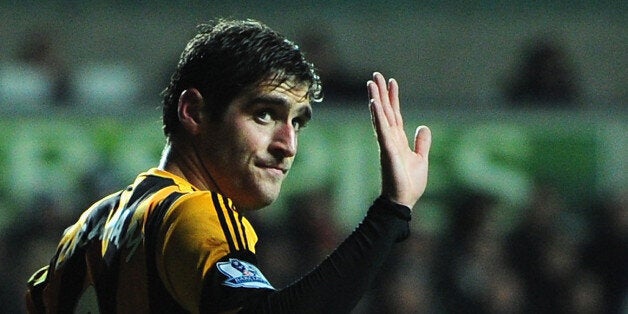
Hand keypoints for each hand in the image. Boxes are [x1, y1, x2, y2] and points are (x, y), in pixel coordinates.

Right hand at [367, 72, 431, 208]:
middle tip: (376, 75)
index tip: (391, 82)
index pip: (395, 114)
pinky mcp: (387, 150)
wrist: (403, 201)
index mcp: (398, 140)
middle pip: (385, 111)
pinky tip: (373, 104)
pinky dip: (378, 116)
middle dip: (381, 93)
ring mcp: (387, 143)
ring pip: (381, 117)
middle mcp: (390, 139)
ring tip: (372, 83)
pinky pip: (381, 130)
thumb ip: (421, 143)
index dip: (393, 98)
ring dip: (376, 99)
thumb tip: (423, 127)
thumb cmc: (409, 184)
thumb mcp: (421, 159)